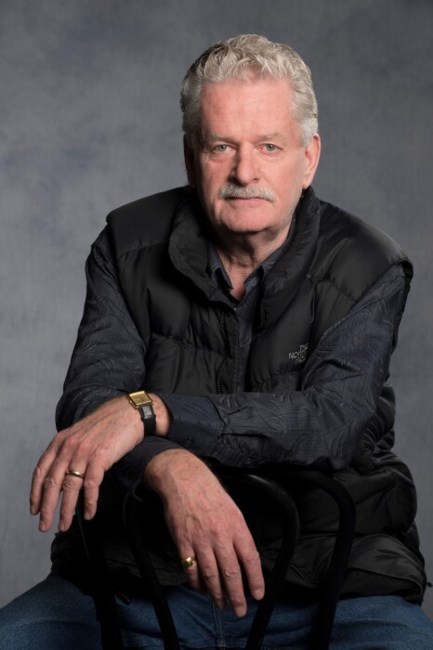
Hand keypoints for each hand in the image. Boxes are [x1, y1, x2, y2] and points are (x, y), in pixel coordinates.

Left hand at [30, 396, 143, 532]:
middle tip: (45, 525)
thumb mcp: (80, 434)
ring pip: (70, 487)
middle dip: (47, 508)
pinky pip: (91, 485)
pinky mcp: (100, 456)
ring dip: (66, 510)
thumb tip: (62, 475)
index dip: (35, 493)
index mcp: (60, 440)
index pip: (41, 471)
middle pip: (52, 483)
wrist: (128, 412)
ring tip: (65, 524)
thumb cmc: (108, 424)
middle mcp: (69, 445)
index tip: (35, 508)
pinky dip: (88, 502)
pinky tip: (88, 513)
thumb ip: (69, 450)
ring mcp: (84, 451)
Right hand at [145, 449, 264, 616]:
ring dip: (217, 594)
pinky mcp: (183, 543)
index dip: (255, 580)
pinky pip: (191, 570)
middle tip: (239, 610)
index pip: (250, 559)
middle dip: (237, 596)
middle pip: (231, 573)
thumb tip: (246, 559)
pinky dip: (197, 583)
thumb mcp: (233, 510)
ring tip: (222, 604)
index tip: (258, 595)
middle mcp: (220, 536)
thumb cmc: (211, 494)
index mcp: (236, 526)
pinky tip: (201, 589)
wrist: (185, 480)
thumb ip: (239, 534)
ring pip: (211, 576)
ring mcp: (201, 541)